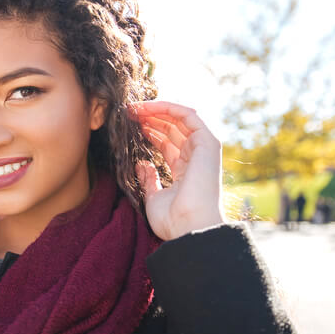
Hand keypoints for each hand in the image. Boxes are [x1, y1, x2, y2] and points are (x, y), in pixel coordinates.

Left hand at [128, 100, 225, 240]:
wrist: (189, 225)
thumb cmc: (173, 220)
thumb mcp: (153, 197)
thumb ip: (148, 179)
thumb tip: (141, 164)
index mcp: (185, 172)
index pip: (167, 144)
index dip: (149, 133)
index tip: (128, 126)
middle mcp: (195, 158)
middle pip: (172, 129)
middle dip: (149, 119)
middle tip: (127, 113)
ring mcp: (203, 149)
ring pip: (179, 119)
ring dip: (155, 111)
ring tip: (133, 109)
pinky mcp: (207, 142)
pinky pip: (187, 115)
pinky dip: (168, 108)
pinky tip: (147, 108)